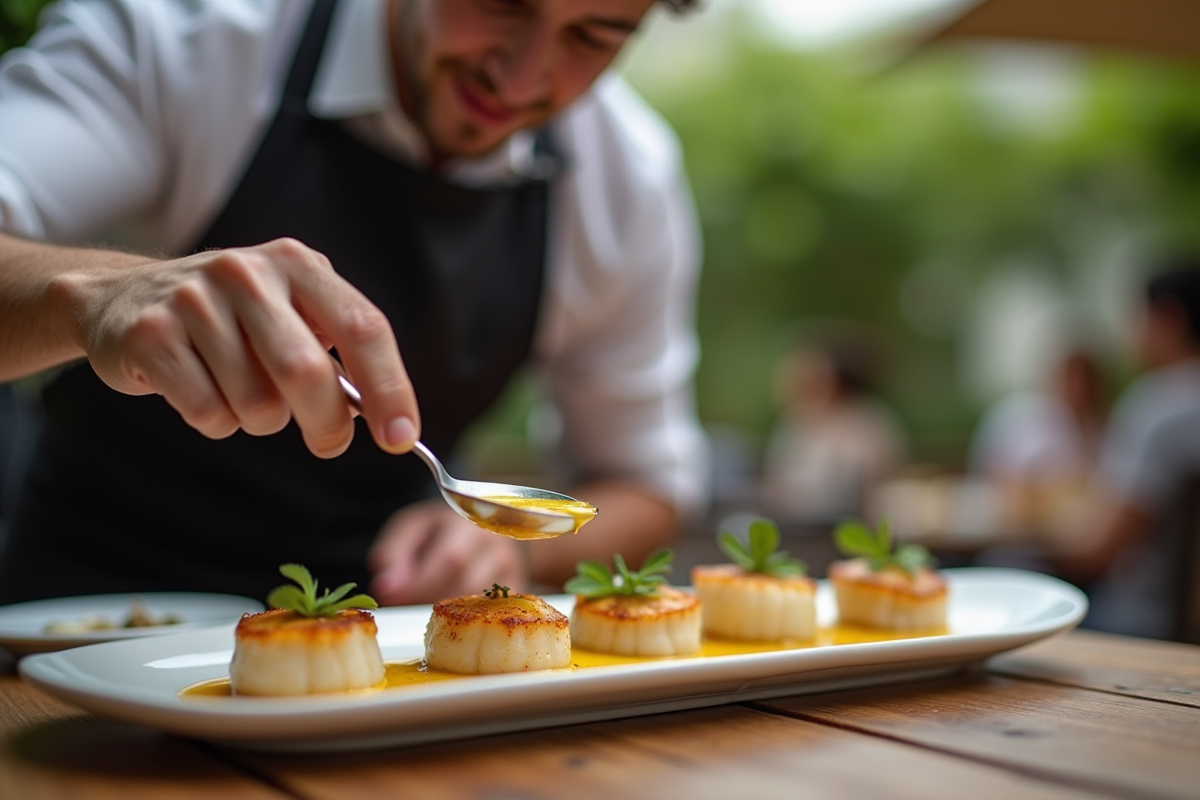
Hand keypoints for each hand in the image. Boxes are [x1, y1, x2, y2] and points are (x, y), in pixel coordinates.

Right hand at [71, 238, 418, 456]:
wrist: (120, 300)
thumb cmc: (231, 321)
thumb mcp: (289, 314)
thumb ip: (336, 354)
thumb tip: (386, 417)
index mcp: (298, 265)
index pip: (364, 328)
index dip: (390, 387)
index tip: (402, 435)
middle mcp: (249, 273)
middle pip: (309, 373)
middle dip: (327, 423)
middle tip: (327, 441)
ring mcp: (195, 300)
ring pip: (258, 404)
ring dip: (259, 420)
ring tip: (238, 391)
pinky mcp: (150, 335)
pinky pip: (208, 412)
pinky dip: (216, 422)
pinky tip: (199, 391)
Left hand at [368, 499, 527, 604]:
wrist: (486, 528)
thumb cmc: (442, 530)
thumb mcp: (412, 528)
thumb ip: (394, 553)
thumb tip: (385, 587)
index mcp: (470, 522)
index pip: (452, 557)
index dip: (420, 582)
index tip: (391, 595)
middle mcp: (497, 544)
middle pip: (467, 583)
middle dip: (428, 598)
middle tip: (403, 604)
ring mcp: (512, 569)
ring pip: (480, 605)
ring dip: (445, 613)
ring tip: (423, 606)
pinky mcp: (517, 591)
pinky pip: (491, 616)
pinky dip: (465, 621)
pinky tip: (449, 616)